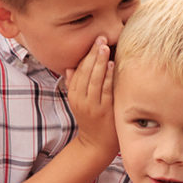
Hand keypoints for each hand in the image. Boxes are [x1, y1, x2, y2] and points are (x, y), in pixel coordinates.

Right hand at [67, 36, 118, 160]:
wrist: (96, 144)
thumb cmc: (91, 120)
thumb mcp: (78, 102)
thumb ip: (74, 85)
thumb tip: (70, 67)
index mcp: (74, 95)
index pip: (78, 70)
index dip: (85, 54)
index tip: (93, 40)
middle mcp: (80, 99)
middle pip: (85, 71)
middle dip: (92, 53)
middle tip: (100, 38)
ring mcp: (92, 105)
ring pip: (94, 79)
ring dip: (99, 61)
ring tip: (105, 47)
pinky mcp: (103, 110)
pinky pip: (105, 89)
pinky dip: (107, 76)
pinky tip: (112, 64)